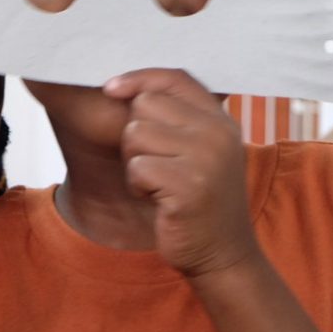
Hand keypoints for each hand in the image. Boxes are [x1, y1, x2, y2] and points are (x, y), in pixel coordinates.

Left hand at [104, 68, 259, 277]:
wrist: (223, 254)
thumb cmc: (197, 201)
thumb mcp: (198, 152)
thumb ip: (175, 118)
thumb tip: (119, 86)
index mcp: (221, 121)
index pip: (174, 77)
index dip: (137, 78)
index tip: (110, 88)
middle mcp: (218, 133)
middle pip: (144, 104)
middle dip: (134, 135)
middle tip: (155, 165)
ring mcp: (207, 159)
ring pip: (135, 134)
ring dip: (135, 163)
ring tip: (160, 184)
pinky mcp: (189, 186)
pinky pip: (137, 167)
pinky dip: (137, 186)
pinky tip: (159, 200)